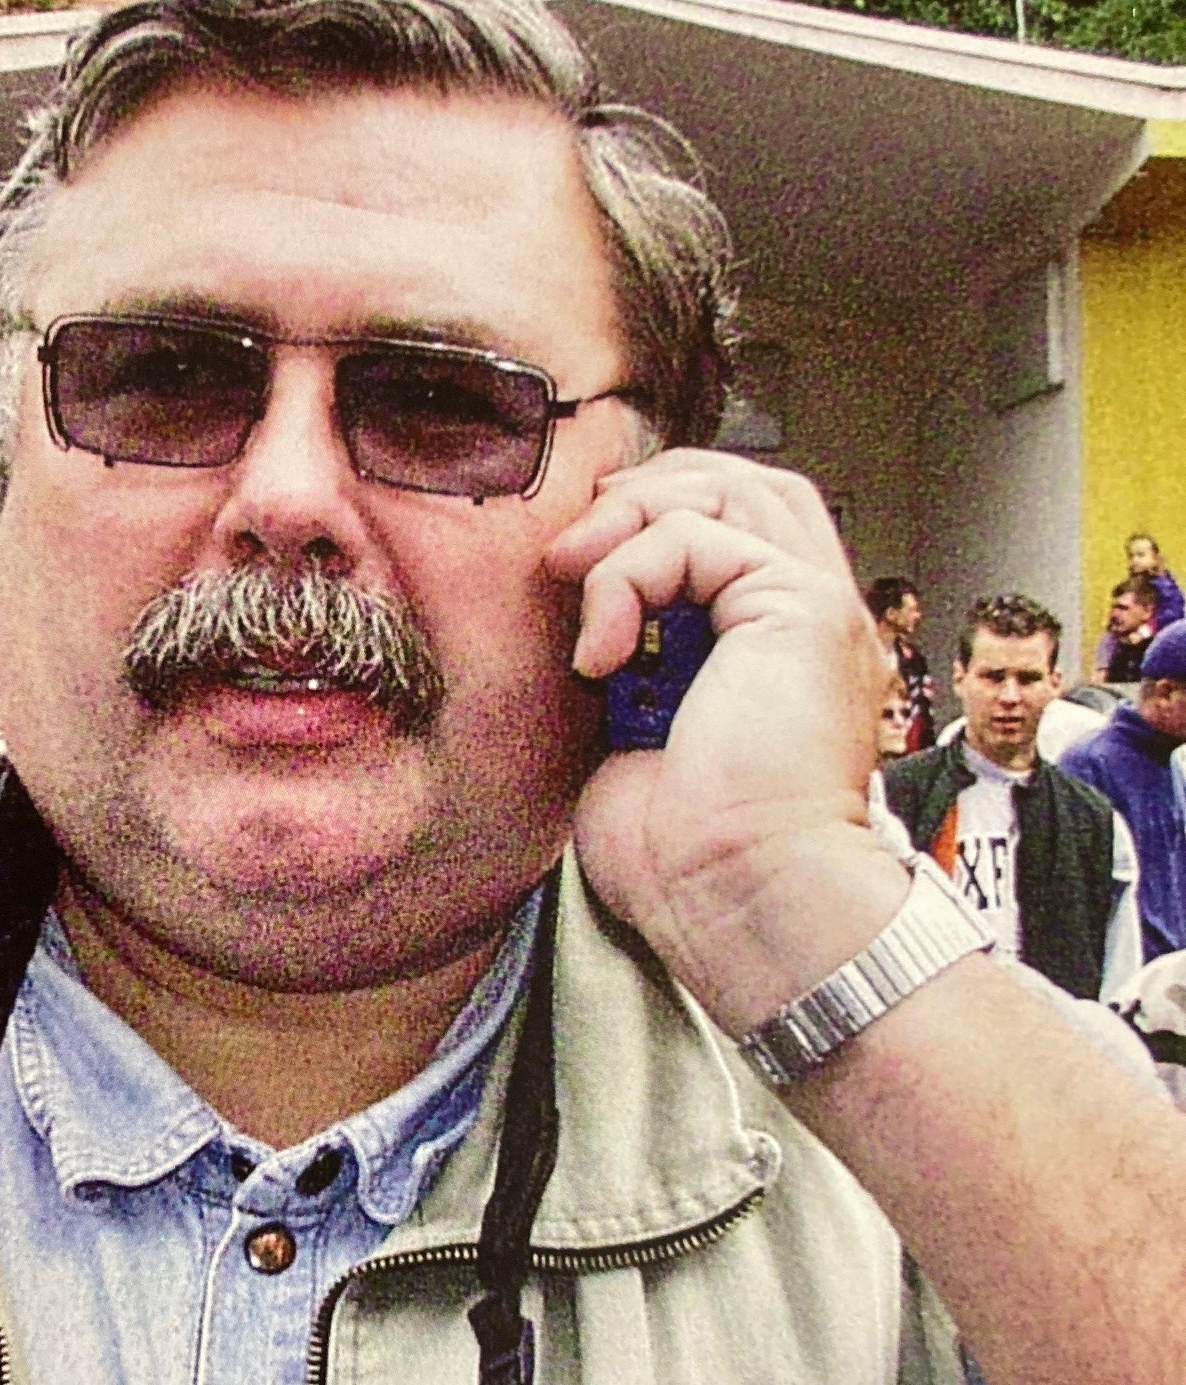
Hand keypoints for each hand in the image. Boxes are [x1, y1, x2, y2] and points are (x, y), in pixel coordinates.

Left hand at [546, 449, 906, 1030]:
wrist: (737, 903)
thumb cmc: (689, 861)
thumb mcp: (631, 741)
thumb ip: (626, 670)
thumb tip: (585, 633)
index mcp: (776, 649)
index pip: (731, 524)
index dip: (651, 517)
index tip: (576, 569)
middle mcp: (806, 619)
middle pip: (741, 481)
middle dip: (644, 494)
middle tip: (573, 556)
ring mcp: (811, 607)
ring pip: (727, 485)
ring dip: (629, 519)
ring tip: (575, 580)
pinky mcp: (798, 607)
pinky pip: (693, 536)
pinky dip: (625, 578)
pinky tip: (601, 656)